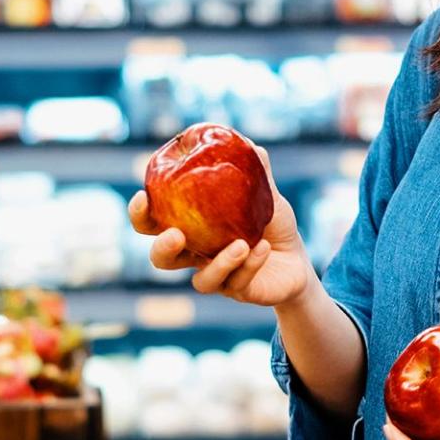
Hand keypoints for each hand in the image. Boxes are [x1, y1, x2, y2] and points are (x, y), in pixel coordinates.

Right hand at [128, 144, 312, 307]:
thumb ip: (256, 174)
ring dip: (219, 262)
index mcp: (192, 227)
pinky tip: (263, 249)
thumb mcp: (266, 196)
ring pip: (201, 282)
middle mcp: (196, 255)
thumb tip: (252, 147)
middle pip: (161, 259)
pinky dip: (249, 265)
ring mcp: (216, 276)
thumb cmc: (272, 224)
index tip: (142, 196)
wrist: (298, 260)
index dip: (140, 214)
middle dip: (162, 248)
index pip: (153, 223)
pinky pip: (237, 283)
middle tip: (176, 234)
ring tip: (242, 243)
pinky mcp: (238, 291)